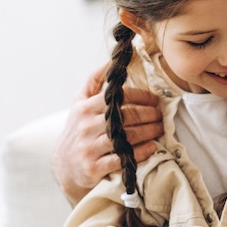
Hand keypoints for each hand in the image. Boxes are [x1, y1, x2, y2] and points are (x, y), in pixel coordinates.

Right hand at [53, 62, 162, 202]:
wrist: (65, 166)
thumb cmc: (78, 129)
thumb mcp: (80, 103)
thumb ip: (94, 80)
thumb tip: (111, 60)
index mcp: (85, 108)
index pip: (119, 96)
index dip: (142, 97)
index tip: (155, 99)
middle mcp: (86, 126)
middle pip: (127, 116)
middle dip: (150, 114)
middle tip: (161, 115)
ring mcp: (90, 147)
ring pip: (128, 137)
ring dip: (150, 132)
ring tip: (160, 129)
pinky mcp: (94, 167)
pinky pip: (123, 158)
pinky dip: (141, 152)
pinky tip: (152, 147)